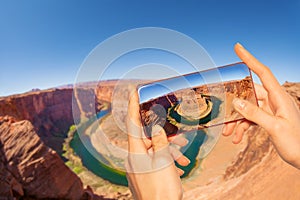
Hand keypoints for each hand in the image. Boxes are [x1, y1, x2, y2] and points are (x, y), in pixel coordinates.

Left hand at [125, 89, 188, 199]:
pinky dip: (165, 162)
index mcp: (135, 151)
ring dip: (168, 152)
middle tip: (181, 139)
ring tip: (183, 158)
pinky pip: (153, 163)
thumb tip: (157, 129)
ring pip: (153, 152)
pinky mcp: (143, 177)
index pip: (133, 123)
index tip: (134, 92)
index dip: (133, 105)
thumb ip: (160, 141)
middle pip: (147, 139)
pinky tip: (178, 168)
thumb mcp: (164, 160)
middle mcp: (134, 159)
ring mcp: (137, 169)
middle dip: (165, 137)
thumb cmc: (162, 188)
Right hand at [223, 43, 299, 168]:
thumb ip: (254, 114)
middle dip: (235, 104)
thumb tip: (236, 102)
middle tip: (222, 110)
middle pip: (250, 94)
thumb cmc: (296, 143)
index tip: (238, 48)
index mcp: (279, 97)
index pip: (263, 72)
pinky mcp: (268, 119)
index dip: (250, 59)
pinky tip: (237, 138)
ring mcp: (271, 110)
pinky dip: (242, 127)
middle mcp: (274, 101)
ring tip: (228, 134)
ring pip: (248, 108)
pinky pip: (251, 119)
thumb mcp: (274, 127)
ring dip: (236, 120)